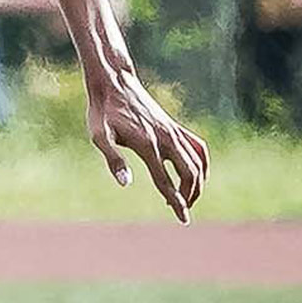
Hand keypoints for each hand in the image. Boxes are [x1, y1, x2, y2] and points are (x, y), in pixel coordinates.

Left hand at [85, 66, 208, 223]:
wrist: (114, 83)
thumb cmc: (102, 111)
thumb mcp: (99, 135)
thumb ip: (112, 159)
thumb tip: (125, 184)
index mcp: (147, 144)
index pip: (166, 180)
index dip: (176, 202)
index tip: (184, 219)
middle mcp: (166, 138)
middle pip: (189, 173)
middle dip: (190, 195)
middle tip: (182, 209)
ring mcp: (173, 131)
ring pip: (198, 161)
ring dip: (198, 182)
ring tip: (189, 197)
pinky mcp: (174, 126)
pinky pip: (198, 146)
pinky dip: (202, 163)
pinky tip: (197, 173)